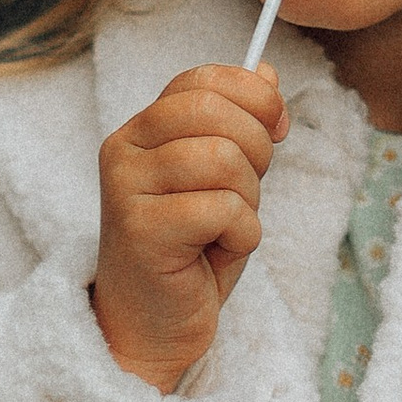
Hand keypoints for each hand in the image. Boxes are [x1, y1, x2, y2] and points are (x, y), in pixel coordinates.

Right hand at [92, 64, 285, 391]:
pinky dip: (242, 235)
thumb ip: (236, 125)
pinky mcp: (140, 232)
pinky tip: (217, 254)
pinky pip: (223, 210)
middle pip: (215, 112)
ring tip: (227, 228)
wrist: (150, 332)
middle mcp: (124, 151)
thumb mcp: (218, 182)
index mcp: (140, 130)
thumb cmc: (188, 256)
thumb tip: (266, 70)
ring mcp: (126, 190)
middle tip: (248, 192)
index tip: (278, 127)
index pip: (201, 80)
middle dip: (256, 149)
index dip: (253, 96)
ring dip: (248, 199)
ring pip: (223, 159)